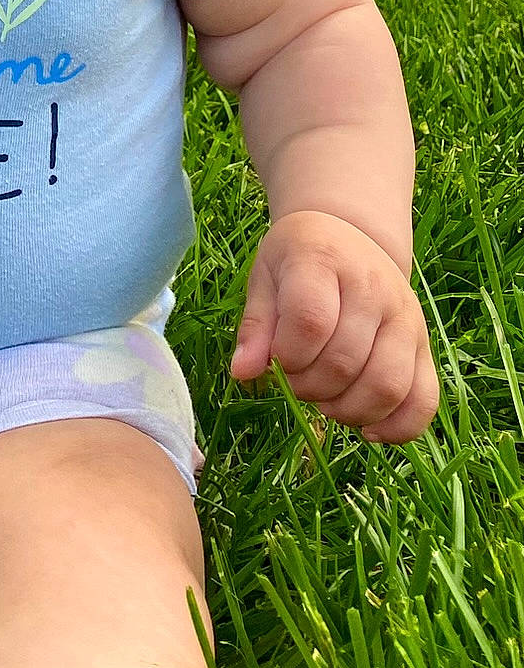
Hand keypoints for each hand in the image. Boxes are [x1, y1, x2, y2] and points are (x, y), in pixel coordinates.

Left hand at [230, 210, 438, 442]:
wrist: (352, 238)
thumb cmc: (299, 260)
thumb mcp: (266, 277)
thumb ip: (256, 325)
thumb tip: (241, 373)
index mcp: (325, 260)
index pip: (311, 321)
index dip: (287, 356)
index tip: (275, 359)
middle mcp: (374, 288)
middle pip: (346, 361)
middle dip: (311, 388)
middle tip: (296, 382)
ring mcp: (407, 318)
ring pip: (388, 386)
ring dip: (349, 411)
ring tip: (325, 402)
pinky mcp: (426, 346)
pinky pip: (425, 399)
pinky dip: (398, 427)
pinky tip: (367, 429)